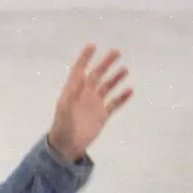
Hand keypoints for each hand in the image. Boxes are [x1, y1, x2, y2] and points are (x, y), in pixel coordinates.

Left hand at [47, 44, 132, 163]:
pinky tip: (130, 90)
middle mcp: (85, 94)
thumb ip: (73, 91)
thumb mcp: (65, 107)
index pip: (80, 69)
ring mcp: (95, 104)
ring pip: (107, 87)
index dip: (85, 58)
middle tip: (117, 52)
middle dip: (106, 63)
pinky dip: (122, 97)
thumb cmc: (62, 126)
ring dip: (115, 78)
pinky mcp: (102, 115)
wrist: (67, 146)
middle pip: (97, 74)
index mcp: (73, 90)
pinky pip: (114, 103)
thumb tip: (80, 75)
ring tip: (125, 69)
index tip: (93, 45)